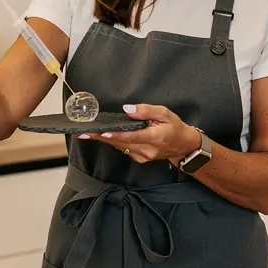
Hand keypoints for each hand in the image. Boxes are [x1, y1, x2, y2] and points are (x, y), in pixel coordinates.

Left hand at [79, 104, 201, 164]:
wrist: (183, 146)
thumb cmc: (175, 127)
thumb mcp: (164, 113)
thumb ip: (146, 111)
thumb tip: (127, 109)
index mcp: (154, 138)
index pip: (132, 136)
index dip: (117, 135)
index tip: (104, 133)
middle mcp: (147, 150)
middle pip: (121, 143)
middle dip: (102, 137)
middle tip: (84, 132)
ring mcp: (143, 156)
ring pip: (120, 147)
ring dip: (104, 140)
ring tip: (87, 133)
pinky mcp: (140, 158)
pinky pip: (124, 149)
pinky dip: (114, 142)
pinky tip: (103, 136)